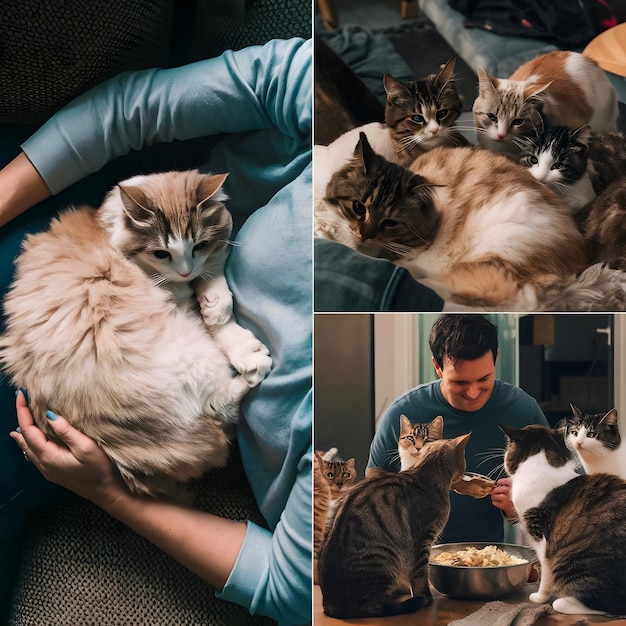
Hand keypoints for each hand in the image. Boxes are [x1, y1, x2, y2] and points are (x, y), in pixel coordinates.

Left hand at [9, 391, 126, 507]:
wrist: (107, 493)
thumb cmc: (100, 470)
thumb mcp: (86, 447)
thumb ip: (66, 431)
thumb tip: (49, 415)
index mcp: (48, 456)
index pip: (29, 430)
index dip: (23, 411)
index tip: (21, 395)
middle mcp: (43, 464)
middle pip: (25, 439)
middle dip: (22, 419)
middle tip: (21, 401)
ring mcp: (48, 470)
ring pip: (28, 448)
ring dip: (24, 432)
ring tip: (21, 420)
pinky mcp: (54, 473)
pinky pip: (34, 455)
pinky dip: (29, 444)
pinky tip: (31, 442)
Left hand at [490, 477, 517, 519]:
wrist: (522, 510)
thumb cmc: (518, 498)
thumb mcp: (517, 489)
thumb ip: (509, 484)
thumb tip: (498, 484)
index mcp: (514, 486)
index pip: (504, 481)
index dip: (499, 482)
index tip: (498, 484)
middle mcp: (510, 492)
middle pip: (497, 489)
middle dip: (494, 490)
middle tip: (493, 492)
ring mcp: (507, 499)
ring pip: (495, 496)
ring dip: (493, 496)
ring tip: (495, 497)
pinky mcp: (505, 506)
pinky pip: (495, 502)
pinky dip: (494, 502)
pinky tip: (497, 502)